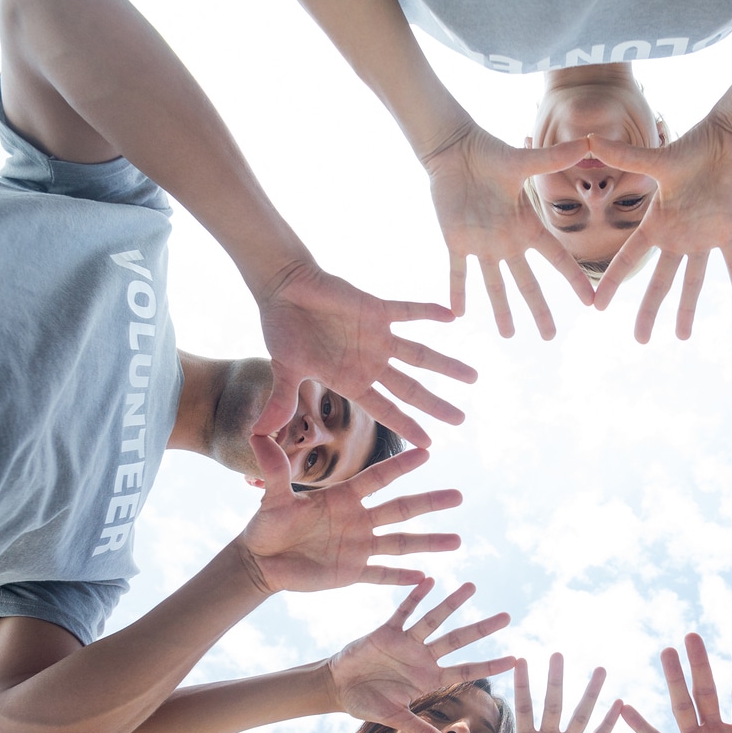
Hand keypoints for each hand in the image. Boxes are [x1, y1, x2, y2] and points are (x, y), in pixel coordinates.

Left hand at [238, 438, 460, 592]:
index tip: (427, 452)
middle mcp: (358, 520)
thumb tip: (258, 436)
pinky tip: (425, 577)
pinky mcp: (352, 573)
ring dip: (428, 542)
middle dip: (429, 503)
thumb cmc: (266, 527)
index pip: (377, 479)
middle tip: (458, 496)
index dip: (401, 466)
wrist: (261, 562)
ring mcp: (358, 547)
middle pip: (400, 510)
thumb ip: (274, 471)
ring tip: (457, 541)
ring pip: (400, 543)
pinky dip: (402, 578)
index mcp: (343, 498)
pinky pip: (381, 575)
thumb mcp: (271, 499)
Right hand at [251, 261, 474, 448]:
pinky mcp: (377, 309)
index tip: (430, 444)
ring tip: (473, 377)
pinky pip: (408, 311)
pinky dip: (428, 311)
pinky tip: (452, 317)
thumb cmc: (283, 328)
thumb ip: (281, 401)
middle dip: (436, 404)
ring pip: (419, 354)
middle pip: (411, 388)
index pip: (385, 409)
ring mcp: (377, 336)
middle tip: (462, 420)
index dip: (407, 425)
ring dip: (446, 364)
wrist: (284, 287)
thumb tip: (258, 436)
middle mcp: (370, 362)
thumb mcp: (284, 368)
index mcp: (351, 380)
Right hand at [328, 579, 514, 732]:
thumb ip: (420, 730)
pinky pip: (403, 611)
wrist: (338, 687)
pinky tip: (429, 581)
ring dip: (451, 604)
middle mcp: (422, 657)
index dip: (489, 665)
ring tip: (471, 586)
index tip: (515, 659)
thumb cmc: (367, 703)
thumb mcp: (395, 719)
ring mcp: (406, 642)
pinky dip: (415, 597)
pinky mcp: (386, 631)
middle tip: (507, 616)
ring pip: (434, 620)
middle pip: (457, 640)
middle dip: (481, 629)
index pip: (466, 671)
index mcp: (428, 679)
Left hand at [422, 123, 595, 338]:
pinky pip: (458, 272)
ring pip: (494, 285)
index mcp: (527, 225)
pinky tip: (459, 314)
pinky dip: (457, 291)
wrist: (454, 150)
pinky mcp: (456, 241)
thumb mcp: (524, 160)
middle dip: (539, 310)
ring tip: (509, 335)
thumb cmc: (490, 152)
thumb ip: (554, 158)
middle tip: (549, 338)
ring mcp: (482, 244)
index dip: (573, 280)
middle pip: (527, 283)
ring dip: (501, 310)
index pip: (556, 259)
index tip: (590, 302)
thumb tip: (589, 142)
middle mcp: (508, 241)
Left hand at [447, 655, 619, 732]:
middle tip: (558, 654)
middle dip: (555, 680)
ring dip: (590, 693)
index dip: (524, 685)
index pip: (525, 707)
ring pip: (580, 714)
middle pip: (553, 703)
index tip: (522, 660)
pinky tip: (618, 704)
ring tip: (600, 670)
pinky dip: (607, 723)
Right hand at [585, 110, 731, 340]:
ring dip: (688, 308)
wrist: (730, 139)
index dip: (614, 282)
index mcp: (656, 222)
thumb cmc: (694, 146)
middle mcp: (676, 235)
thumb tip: (588, 140)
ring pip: (693, 280)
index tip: (598, 306)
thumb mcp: (658, 158)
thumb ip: (625, 156)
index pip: (628, 258)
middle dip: (650, 310)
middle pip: (660, 280)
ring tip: (684, 337)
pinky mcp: (730, 231)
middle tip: (641, 340)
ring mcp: (703, 237)